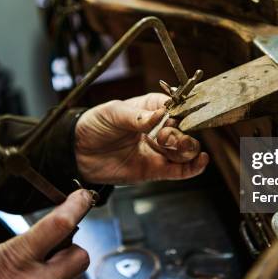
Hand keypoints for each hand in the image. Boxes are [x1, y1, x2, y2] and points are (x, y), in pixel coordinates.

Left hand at [75, 93, 208, 183]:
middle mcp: (159, 128)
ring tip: (174, 148)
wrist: (77, 152)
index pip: (177, 108)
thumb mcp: (112, 113)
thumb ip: (136, 116)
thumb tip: (159, 114)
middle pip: (185, 131)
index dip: (181, 114)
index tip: (176, 119)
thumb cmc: (94, 125)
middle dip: (181, 135)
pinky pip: (179, 170)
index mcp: (152, 108)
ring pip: (185, 150)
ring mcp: (158, 150)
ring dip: (187, 149)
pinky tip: (200, 162)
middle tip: (165, 138)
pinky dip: (193, 167)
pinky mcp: (155, 170)